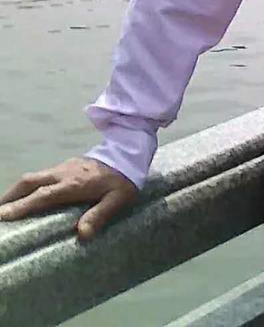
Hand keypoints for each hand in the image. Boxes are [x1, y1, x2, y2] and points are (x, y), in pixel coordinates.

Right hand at [0, 157, 137, 240]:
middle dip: (10, 197)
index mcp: (74, 183)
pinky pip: (41, 176)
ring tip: (5, 206)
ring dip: (17, 191)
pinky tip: (28, 197)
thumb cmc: (124, 179)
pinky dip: (28, 186)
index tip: (3, 216)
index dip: (22, 207)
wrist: (130, 151)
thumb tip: (81, 234)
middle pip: (30, 182)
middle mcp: (63, 173)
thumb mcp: (118, 199)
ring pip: (33, 177)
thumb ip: (100, 215)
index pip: (43, 196)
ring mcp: (63, 167)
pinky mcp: (66, 165)